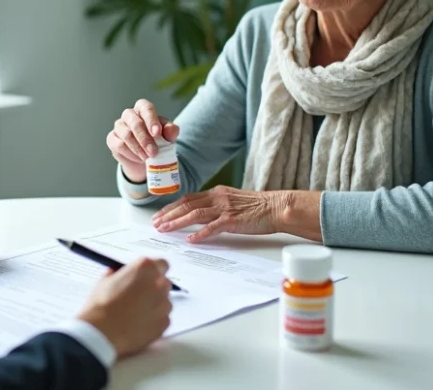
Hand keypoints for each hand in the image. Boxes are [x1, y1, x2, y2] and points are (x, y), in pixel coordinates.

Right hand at [77, 257, 172, 358]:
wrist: (102, 333)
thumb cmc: (101, 307)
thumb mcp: (105, 281)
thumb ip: (119, 275)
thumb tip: (120, 276)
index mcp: (145, 269)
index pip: (161, 264)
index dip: (154, 270)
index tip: (147, 275)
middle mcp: (158, 285)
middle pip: (164, 282)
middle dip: (154, 287)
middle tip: (138, 294)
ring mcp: (163, 305)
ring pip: (165, 301)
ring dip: (154, 304)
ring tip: (135, 312)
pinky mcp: (164, 323)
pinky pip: (163, 317)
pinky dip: (154, 319)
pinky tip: (138, 323)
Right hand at [107, 99, 179, 182]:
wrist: (146, 158)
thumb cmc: (157, 142)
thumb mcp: (168, 136)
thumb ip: (171, 131)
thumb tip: (171, 130)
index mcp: (143, 109)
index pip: (146, 108)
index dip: (151, 120)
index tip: (157, 133)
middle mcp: (129, 115)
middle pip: (135, 123)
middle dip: (145, 139)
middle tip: (153, 152)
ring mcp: (119, 126)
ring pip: (126, 135)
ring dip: (138, 148)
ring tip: (148, 158)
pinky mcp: (112, 138)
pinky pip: (119, 145)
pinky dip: (130, 154)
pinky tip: (139, 158)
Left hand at [151, 186, 284, 243]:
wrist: (277, 207)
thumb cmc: (258, 208)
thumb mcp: (232, 202)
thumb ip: (216, 207)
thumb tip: (199, 217)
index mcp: (216, 193)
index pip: (188, 199)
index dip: (171, 207)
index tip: (160, 215)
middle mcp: (217, 198)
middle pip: (186, 205)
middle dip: (168, 215)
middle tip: (155, 224)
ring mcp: (224, 208)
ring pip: (194, 214)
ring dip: (177, 222)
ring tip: (164, 229)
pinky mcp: (233, 220)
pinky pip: (212, 227)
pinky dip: (200, 233)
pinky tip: (190, 239)